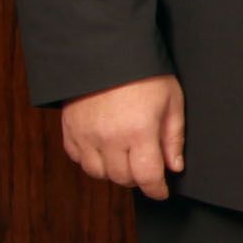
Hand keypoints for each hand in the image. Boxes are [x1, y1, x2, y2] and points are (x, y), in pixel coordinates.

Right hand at [61, 74, 184, 196]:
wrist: (106, 50)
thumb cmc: (144, 73)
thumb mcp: (172, 101)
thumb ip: (173, 137)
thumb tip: (173, 167)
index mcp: (139, 132)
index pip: (147, 177)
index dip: (156, 190)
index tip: (161, 191)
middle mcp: (109, 138)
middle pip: (122, 178)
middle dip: (138, 179)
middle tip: (147, 169)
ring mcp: (85, 135)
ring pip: (97, 173)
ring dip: (113, 172)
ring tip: (126, 158)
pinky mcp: (69, 129)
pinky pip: (78, 159)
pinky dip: (92, 160)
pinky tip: (104, 149)